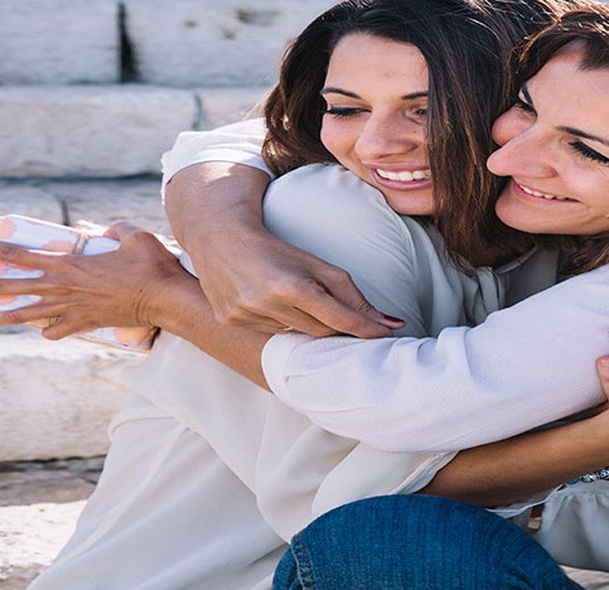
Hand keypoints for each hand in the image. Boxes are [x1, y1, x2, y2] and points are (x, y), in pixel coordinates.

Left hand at [0, 222, 194, 339]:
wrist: (165, 300)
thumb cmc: (151, 265)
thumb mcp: (132, 234)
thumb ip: (112, 230)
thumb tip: (103, 232)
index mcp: (66, 263)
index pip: (16, 254)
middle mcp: (60, 287)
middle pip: (6, 287)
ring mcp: (70, 309)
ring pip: (24, 314)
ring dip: (1, 316)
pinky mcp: (84, 324)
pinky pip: (56, 330)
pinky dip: (47, 330)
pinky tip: (42, 330)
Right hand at [187, 226, 401, 337]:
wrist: (219, 236)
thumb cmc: (275, 247)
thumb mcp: (316, 265)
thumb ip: (352, 295)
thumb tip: (389, 323)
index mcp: (291, 286)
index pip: (339, 318)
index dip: (366, 328)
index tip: (388, 334)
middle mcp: (266, 304)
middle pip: (320, 331)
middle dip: (339, 326)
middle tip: (352, 319)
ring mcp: (245, 316)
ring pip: (295, 334)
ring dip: (308, 324)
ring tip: (303, 302)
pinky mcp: (230, 321)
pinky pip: (270, 333)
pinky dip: (281, 323)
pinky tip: (274, 305)